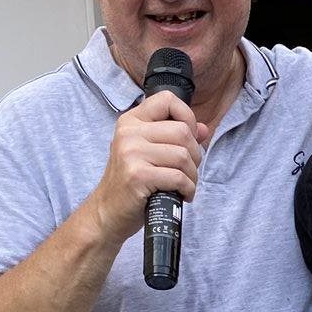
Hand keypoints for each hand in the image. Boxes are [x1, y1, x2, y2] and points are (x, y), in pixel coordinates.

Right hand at [90, 92, 206, 245]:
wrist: (108, 212)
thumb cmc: (132, 183)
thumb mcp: (150, 153)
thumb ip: (175, 137)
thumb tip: (203, 129)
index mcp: (131, 121)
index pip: (167, 99)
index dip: (187, 116)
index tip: (189, 139)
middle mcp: (129, 132)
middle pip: (182, 131)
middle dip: (195, 155)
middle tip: (188, 172)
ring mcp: (131, 153)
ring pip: (183, 156)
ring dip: (192, 175)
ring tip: (185, 186)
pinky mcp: (137, 175)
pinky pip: (178, 177)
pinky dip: (188, 189)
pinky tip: (182, 195)